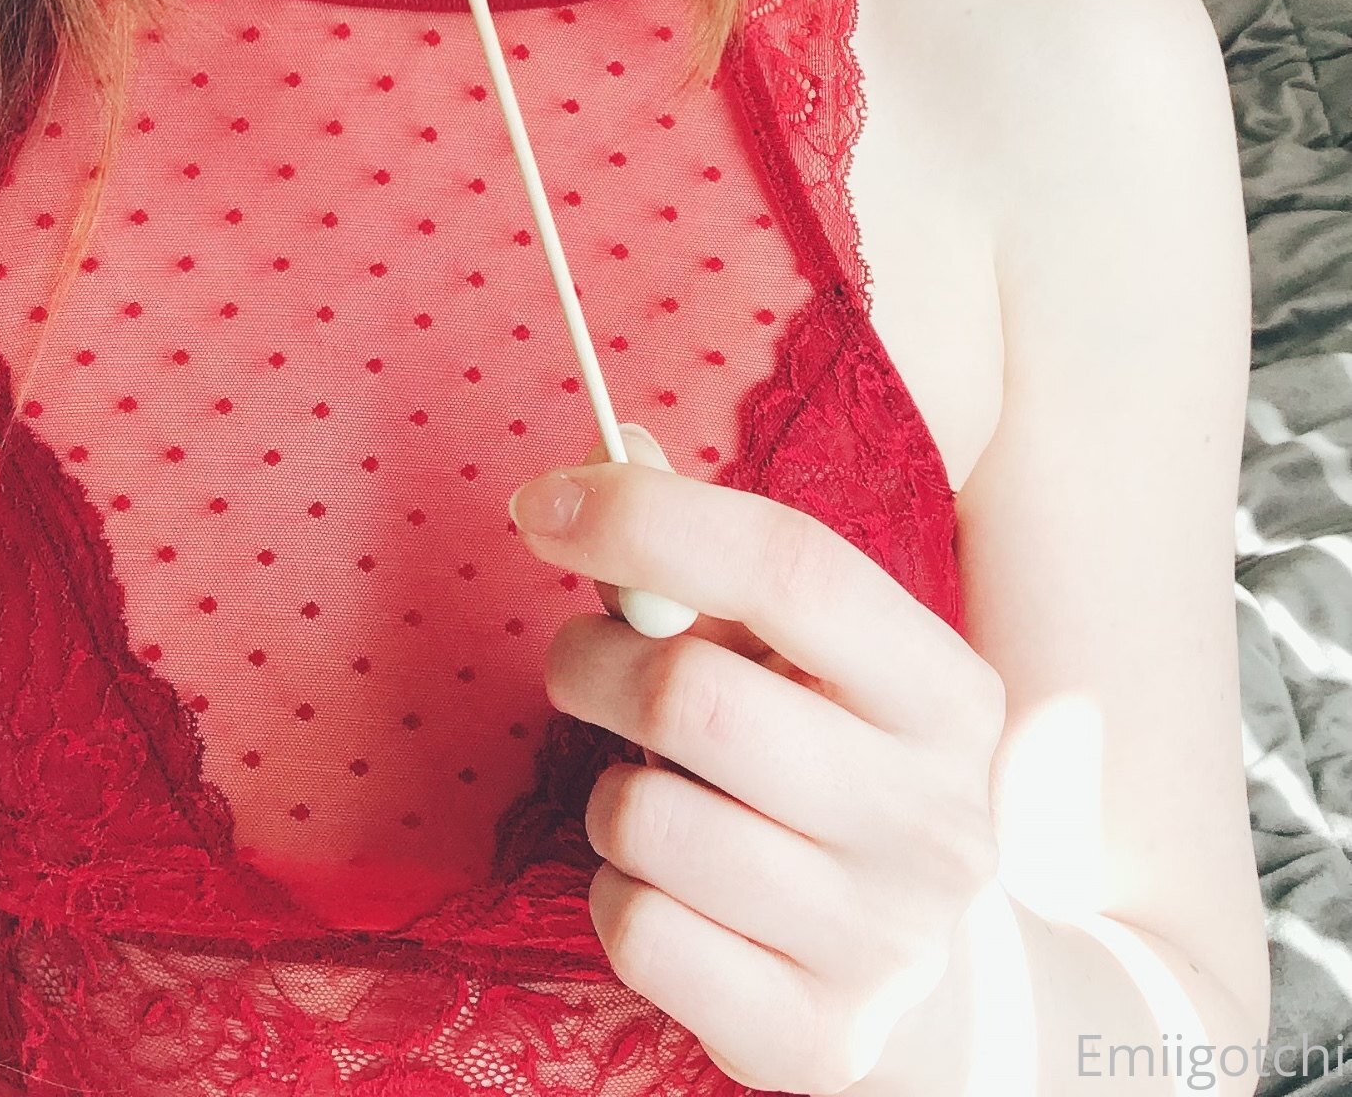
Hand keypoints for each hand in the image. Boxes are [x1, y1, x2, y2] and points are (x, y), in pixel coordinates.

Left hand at [508, 425, 1005, 1095]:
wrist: (946, 987)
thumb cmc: (834, 771)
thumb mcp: (805, 658)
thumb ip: (703, 556)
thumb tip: (604, 449)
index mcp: (945, 690)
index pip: (791, 565)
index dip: (648, 517)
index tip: (539, 503)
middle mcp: (936, 816)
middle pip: (695, 696)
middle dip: (593, 663)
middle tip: (583, 664)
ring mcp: (884, 939)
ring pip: (647, 820)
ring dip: (610, 792)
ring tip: (658, 794)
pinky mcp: (816, 1036)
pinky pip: (639, 929)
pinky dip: (617, 895)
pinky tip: (672, 890)